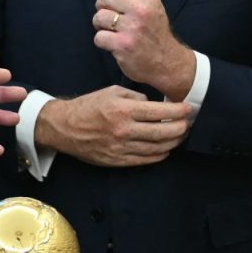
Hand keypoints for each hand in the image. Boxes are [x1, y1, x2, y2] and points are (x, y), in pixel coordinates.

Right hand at [35, 85, 191, 166]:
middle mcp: (124, 130)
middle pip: (165, 132)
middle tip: (188, 123)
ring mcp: (121, 148)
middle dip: (182, 128)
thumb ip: (136, 97)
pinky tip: (165, 148)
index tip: (188, 109)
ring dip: (174, 142)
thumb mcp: (111, 92)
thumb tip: (154, 105)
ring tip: (179, 136)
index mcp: (123, 110)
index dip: (180, 111)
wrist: (62, 127)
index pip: (161, 112)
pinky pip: (146, 159)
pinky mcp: (118, 160)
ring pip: (158, 148)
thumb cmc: (87, 107)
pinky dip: (160, 154)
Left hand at [94, 0, 196, 98]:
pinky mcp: (123, 45)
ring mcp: (132, 28)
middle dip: (101, 5)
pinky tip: (112, 42)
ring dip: (100, 24)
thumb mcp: (155, 5)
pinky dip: (102, 41)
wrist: (167, 62)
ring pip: (99, 17)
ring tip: (110, 28)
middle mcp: (141, 11)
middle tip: (108, 13)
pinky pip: (99, 37)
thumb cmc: (157, 31)